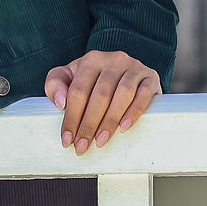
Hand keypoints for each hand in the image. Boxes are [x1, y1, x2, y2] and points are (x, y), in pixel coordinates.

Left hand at [45, 50, 160, 154]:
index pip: (78, 90)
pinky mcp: (151, 78)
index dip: (71, 116)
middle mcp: (114, 59)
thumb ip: (55, 84)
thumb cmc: (93, 79)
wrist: (127, 72)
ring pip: (122, 95)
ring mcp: (134, 68)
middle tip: (82, 146)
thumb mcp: (69, 77)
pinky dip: (134, 112)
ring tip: (100, 141)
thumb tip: (61, 102)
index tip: (67, 139)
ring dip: (110, 121)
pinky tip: (123, 128)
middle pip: (100, 95)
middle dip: (89, 124)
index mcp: (91, 59)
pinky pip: (144, 95)